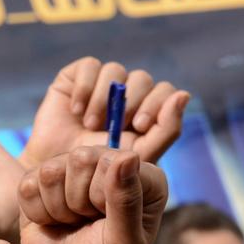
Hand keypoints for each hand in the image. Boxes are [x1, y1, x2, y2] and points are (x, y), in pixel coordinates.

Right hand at [18, 146, 166, 243]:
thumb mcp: (124, 242)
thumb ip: (128, 200)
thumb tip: (128, 156)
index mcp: (142, 175)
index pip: (111, 161)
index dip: (102, 197)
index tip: (107, 220)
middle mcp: (108, 163)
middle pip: (79, 159)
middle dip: (78, 201)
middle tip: (87, 223)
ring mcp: (72, 168)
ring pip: (51, 170)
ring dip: (58, 208)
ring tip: (72, 223)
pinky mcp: (40, 179)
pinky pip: (28, 184)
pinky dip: (37, 212)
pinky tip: (53, 222)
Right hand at [21, 57, 189, 167]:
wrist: (58, 177)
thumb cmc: (100, 173)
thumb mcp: (139, 156)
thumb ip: (166, 129)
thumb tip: (185, 94)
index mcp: (147, 112)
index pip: (165, 92)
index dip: (156, 103)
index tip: (139, 125)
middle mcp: (127, 95)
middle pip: (143, 79)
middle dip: (130, 102)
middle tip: (112, 126)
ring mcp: (102, 83)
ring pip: (115, 70)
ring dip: (103, 99)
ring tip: (90, 125)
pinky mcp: (77, 77)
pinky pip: (90, 66)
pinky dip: (85, 88)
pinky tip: (76, 110)